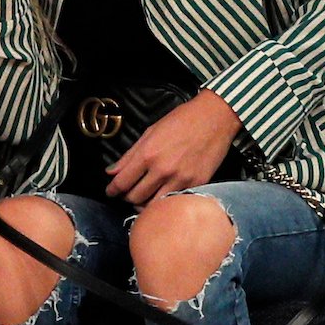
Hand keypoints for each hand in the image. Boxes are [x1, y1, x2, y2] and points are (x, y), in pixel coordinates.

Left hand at [105, 90, 242, 206]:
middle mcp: (163, 170)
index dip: (112, 190)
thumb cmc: (182, 121)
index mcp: (148, 154)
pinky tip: (161, 196)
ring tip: (143, 197)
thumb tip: (111, 171)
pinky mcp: (197, 184)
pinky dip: (165, 202)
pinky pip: (174, 202)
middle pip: (135, 198)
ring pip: (154, 205)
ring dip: (145, 204)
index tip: (110, 192)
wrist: (214, 118)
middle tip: (127, 193)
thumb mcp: (150, 132)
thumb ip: (129, 155)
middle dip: (127, 197)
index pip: (122, 182)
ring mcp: (181, 180)